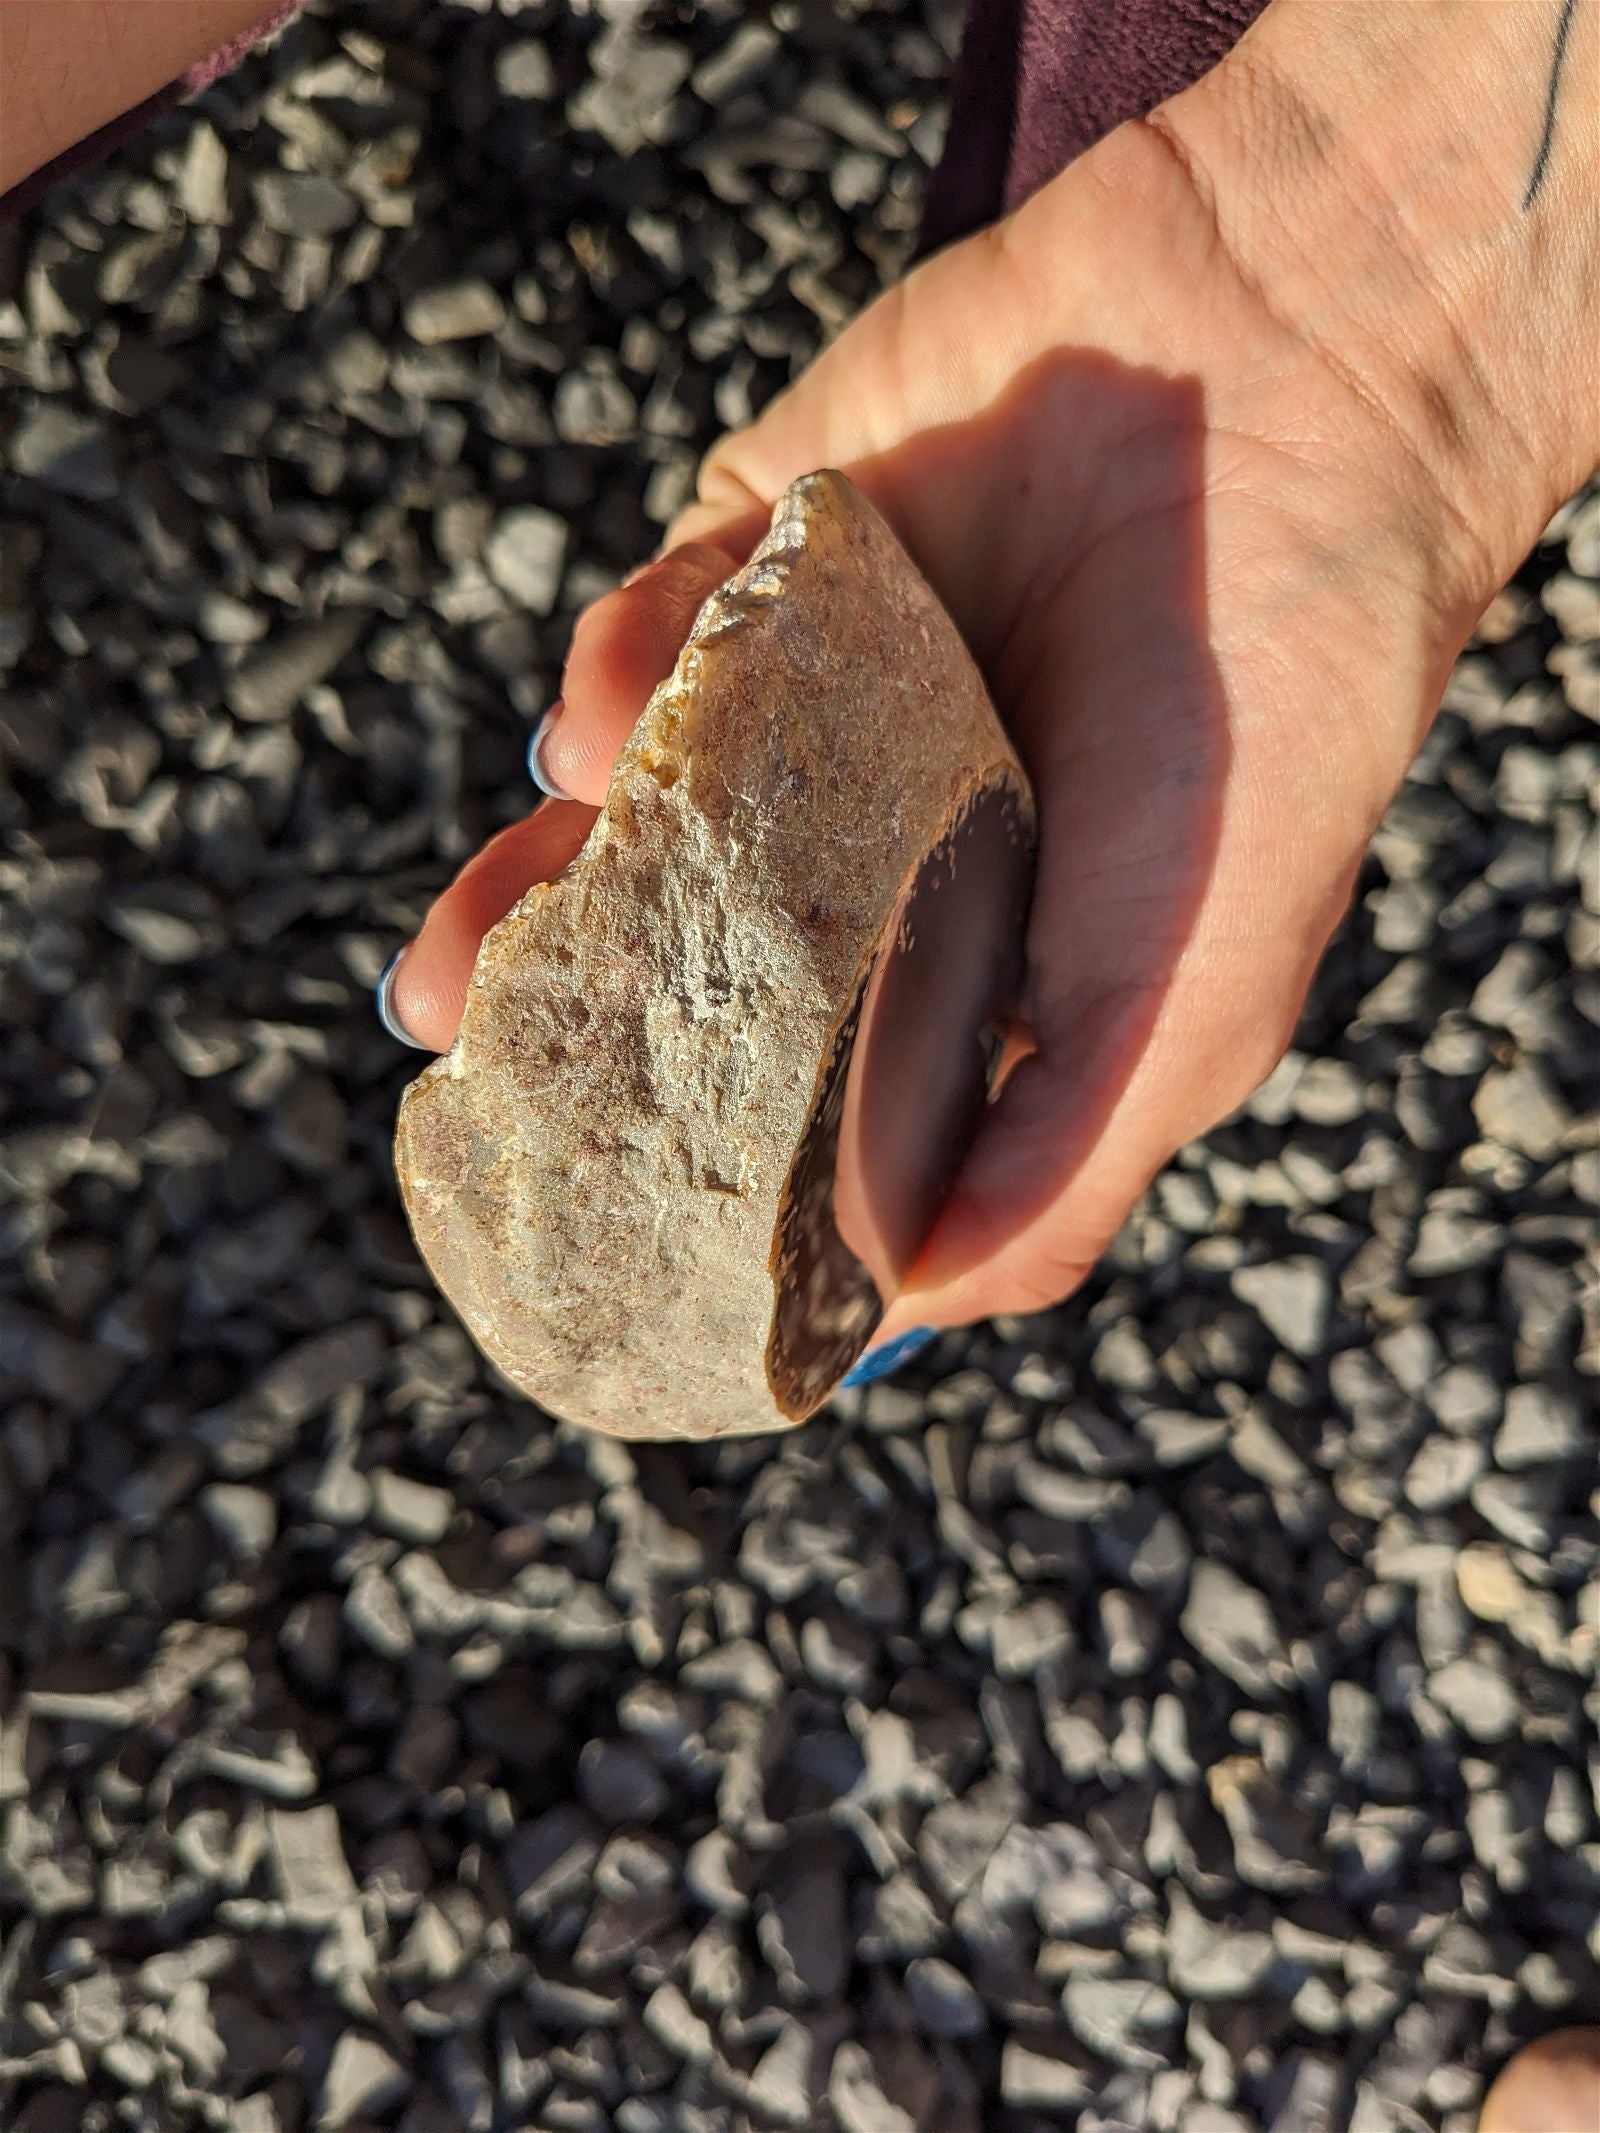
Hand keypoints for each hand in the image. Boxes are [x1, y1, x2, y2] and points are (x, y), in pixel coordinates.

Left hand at [388, 0, 1597, 1342]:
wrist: (1295, 389)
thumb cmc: (1269, 730)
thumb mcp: (1188, 1012)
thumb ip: (1051, 1179)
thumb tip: (899, 1321)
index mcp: (985, 960)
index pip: (811, 1080)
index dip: (700, 1151)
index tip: (592, 1219)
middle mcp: (889, 838)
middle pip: (686, 949)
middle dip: (565, 1020)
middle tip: (462, 1077)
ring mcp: (820, 697)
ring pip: (630, 811)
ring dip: (526, 885)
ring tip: (447, 970)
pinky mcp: (770, 557)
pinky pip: (650, 635)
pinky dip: (610, 683)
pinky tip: (605, 724)